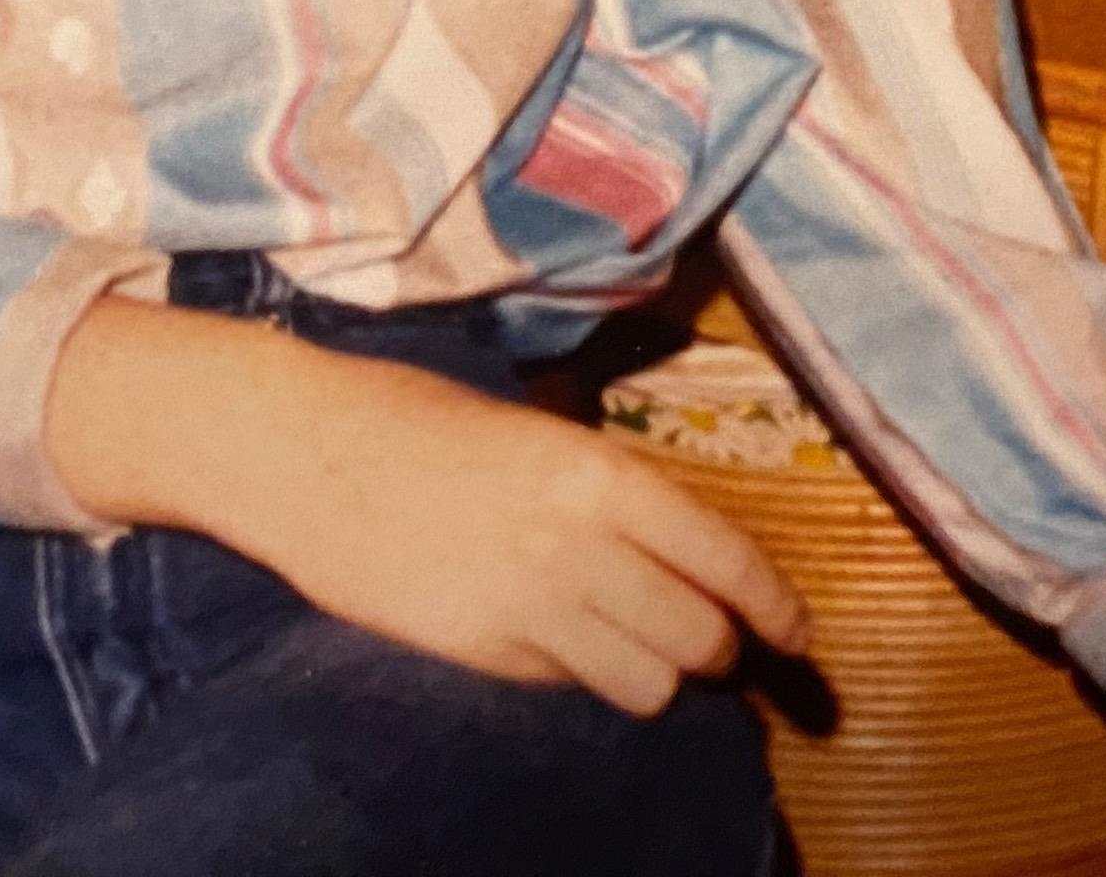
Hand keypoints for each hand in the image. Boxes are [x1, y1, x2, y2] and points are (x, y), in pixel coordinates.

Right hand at [48, 303, 809, 716]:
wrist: (306, 453)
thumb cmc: (420, 421)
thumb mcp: (537, 430)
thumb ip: (609, 487)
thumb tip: (679, 540)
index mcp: (603, 474)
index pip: (726, 558)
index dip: (775, 606)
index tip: (798, 634)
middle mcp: (580, 546)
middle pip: (700, 636)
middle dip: (721, 649)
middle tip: (719, 646)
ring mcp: (529, 606)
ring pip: (646, 681)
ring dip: (658, 674)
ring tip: (645, 653)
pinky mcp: (481, 651)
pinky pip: (568, 685)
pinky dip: (581, 676)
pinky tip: (560, 644)